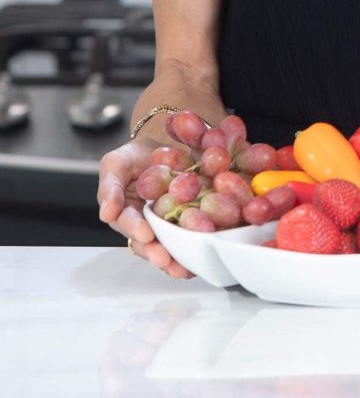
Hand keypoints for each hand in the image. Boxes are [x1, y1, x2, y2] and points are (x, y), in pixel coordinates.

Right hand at [97, 138, 193, 278]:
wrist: (162, 145)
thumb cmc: (134, 157)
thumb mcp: (116, 163)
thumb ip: (110, 187)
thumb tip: (106, 214)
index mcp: (123, 212)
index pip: (127, 222)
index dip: (136, 229)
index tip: (146, 235)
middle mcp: (142, 224)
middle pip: (147, 243)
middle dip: (155, 253)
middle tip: (164, 260)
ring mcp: (163, 226)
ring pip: (165, 247)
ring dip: (173, 260)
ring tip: (182, 270)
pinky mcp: (182, 223)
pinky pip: (185, 238)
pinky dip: (191, 250)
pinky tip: (197, 260)